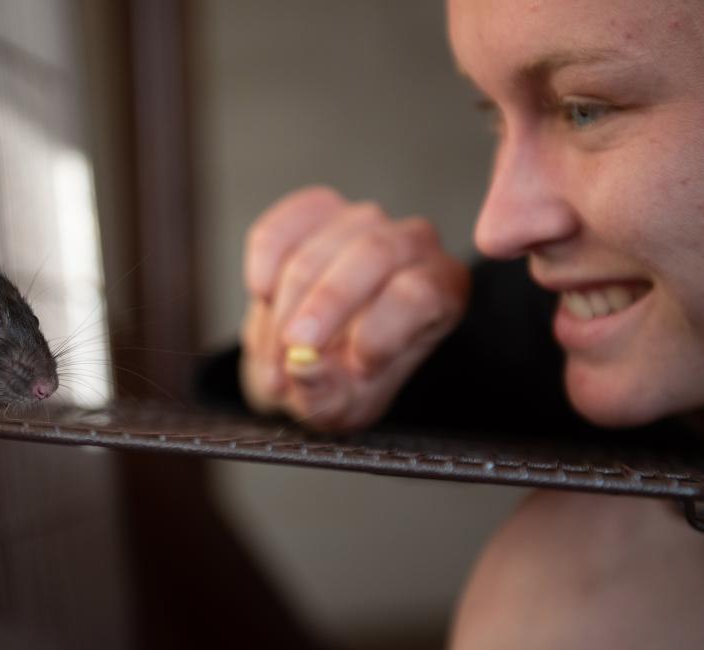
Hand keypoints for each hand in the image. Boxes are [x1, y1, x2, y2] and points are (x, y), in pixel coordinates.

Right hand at [240, 186, 469, 430]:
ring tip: (272, 350)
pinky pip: (282, 227)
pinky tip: (263, 298)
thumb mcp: (340, 406)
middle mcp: (413, 244)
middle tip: (292, 347)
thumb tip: (302, 365)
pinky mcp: (316, 210)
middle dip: (326, 302)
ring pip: (324, 242)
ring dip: (287, 300)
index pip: (420, 292)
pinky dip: (263, 262)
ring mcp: (364, 220)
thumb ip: (325, 392)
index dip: (382, 330)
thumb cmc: (342, 382)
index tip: (356, 368)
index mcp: (441, 292)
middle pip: (375, 253)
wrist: (307, 356)